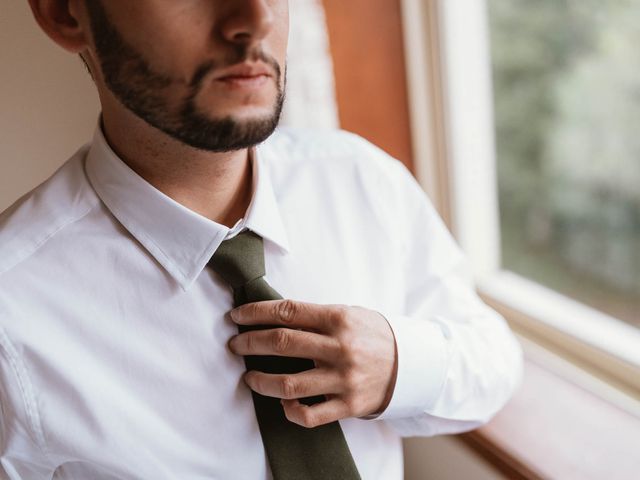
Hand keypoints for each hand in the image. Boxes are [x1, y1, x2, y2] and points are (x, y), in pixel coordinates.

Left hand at [227, 299, 397, 427]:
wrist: (411, 364)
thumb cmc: (372, 335)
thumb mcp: (349, 314)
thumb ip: (316, 316)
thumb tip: (273, 317)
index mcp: (339, 319)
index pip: (288, 312)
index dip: (256, 312)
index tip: (237, 316)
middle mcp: (340, 348)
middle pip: (282, 343)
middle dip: (250, 343)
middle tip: (235, 344)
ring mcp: (344, 379)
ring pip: (289, 383)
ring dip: (260, 380)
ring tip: (249, 377)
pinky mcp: (348, 405)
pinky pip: (309, 414)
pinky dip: (290, 410)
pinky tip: (283, 402)